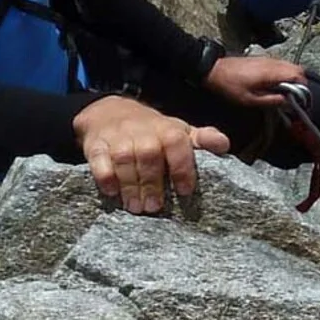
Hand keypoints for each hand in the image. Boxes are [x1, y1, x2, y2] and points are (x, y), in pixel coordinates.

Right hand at [74, 95, 228, 215]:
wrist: (107, 112)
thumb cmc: (151, 130)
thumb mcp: (177, 130)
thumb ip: (201, 139)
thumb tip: (225, 145)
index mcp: (166, 129)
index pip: (176, 144)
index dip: (182, 167)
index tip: (185, 191)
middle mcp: (142, 131)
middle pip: (149, 155)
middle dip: (152, 183)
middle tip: (155, 208)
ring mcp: (117, 137)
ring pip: (124, 159)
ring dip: (130, 184)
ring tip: (137, 207)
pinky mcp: (95, 145)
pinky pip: (98, 160)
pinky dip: (105, 176)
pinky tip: (111, 192)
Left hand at [205, 55, 306, 106]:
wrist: (214, 69)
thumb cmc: (230, 86)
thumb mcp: (250, 100)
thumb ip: (271, 100)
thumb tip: (289, 102)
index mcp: (272, 72)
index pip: (298, 76)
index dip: (304, 89)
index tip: (303, 102)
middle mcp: (273, 63)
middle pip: (298, 69)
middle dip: (302, 84)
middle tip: (297, 99)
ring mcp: (269, 59)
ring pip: (291, 66)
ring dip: (294, 79)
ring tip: (289, 94)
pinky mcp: (264, 59)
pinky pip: (282, 65)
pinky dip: (286, 75)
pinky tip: (278, 86)